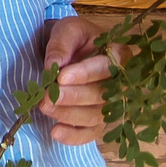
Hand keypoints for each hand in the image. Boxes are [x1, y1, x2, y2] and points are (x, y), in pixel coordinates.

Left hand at [38, 14, 110, 146]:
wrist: (68, 49)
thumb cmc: (72, 37)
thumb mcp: (67, 30)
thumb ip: (61, 44)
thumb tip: (54, 65)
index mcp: (118, 56)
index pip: (106, 68)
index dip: (85, 74)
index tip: (61, 78)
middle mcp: (120, 84)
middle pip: (101, 96)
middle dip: (73, 97)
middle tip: (48, 96)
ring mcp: (110, 105)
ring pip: (95, 116)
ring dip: (69, 115)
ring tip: (45, 108)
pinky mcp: (97, 120)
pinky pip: (90, 133)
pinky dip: (74, 136)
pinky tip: (55, 132)